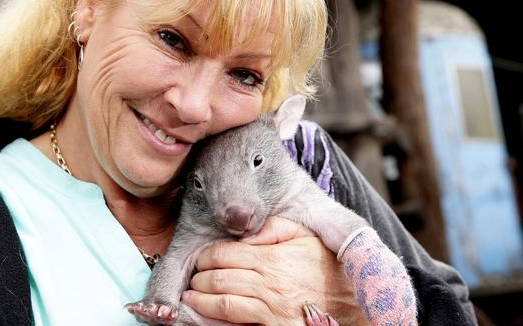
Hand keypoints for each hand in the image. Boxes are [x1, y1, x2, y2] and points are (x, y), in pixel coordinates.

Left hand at [181, 216, 367, 325]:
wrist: (354, 303)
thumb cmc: (327, 268)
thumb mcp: (307, 237)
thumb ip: (275, 227)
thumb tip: (246, 233)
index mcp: (273, 257)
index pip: (224, 254)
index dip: (206, 256)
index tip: (201, 258)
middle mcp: (268, 282)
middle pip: (218, 277)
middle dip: (199, 277)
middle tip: (195, 276)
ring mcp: (269, 308)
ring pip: (221, 302)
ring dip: (200, 298)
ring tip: (191, 295)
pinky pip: (235, 321)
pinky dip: (214, 315)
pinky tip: (205, 311)